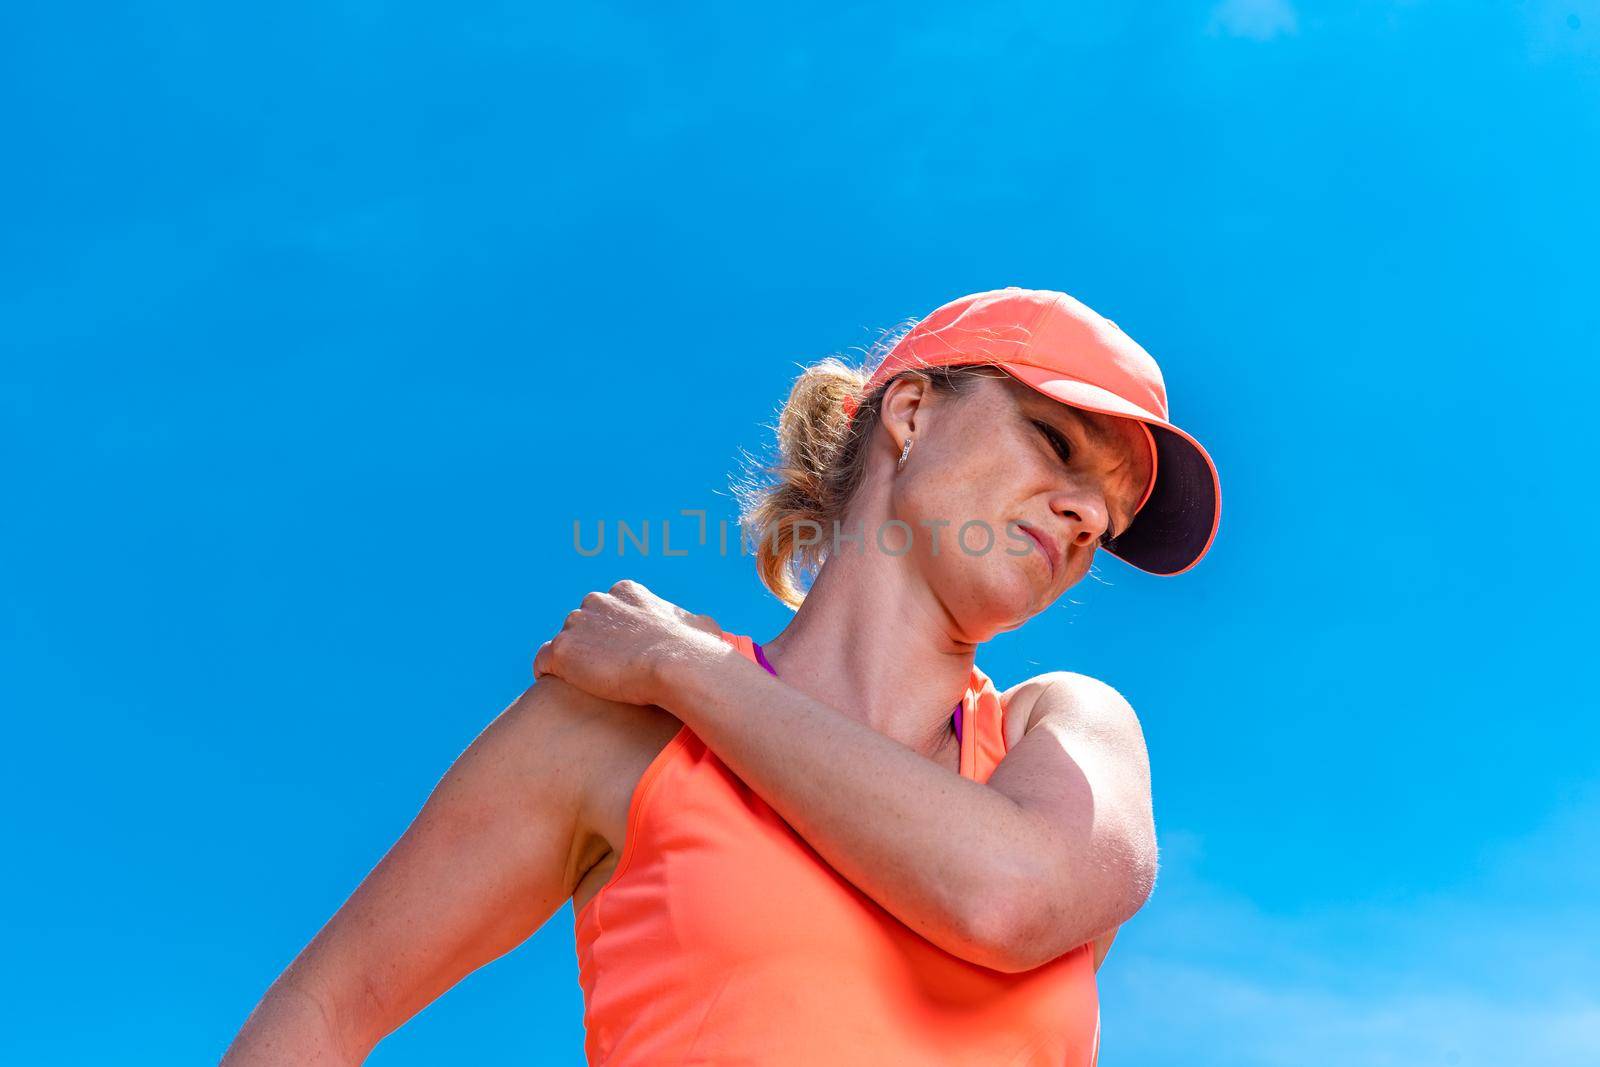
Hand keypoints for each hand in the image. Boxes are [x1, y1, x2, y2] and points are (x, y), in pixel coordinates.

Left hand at [532, 579, 723, 706]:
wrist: (677, 666)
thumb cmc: (695, 650)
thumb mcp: (702, 626)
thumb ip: (692, 623)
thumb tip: (705, 630)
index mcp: (625, 592)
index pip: (606, 611)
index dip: (612, 636)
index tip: (620, 657)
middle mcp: (597, 601)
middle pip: (582, 624)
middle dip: (590, 646)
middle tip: (603, 675)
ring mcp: (577, 624)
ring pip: (564, 643)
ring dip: (572, 662)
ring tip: (583, 688)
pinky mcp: (562, 650)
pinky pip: (541, 661)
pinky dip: (546, 674)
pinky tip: (557, 689)